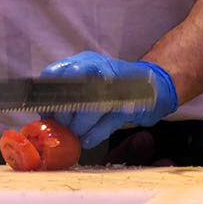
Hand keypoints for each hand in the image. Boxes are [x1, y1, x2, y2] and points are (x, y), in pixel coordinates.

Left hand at [39, 53, 178, 148]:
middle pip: (72, 90)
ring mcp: (116, 86)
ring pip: (90, 107)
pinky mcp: (131, 104)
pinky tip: (88, 141)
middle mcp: (99, 69)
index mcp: (85, 62)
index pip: (55, 73)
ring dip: (80, 126)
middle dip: (64, 113)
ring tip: (77, 136)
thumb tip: (47, 115)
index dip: (47, 96)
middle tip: (63, 127)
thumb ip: (69, 94)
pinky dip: (96, 133)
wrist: (155, 84)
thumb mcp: (90, 81)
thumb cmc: (116, 86)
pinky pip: (108, 121)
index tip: (46, 113)